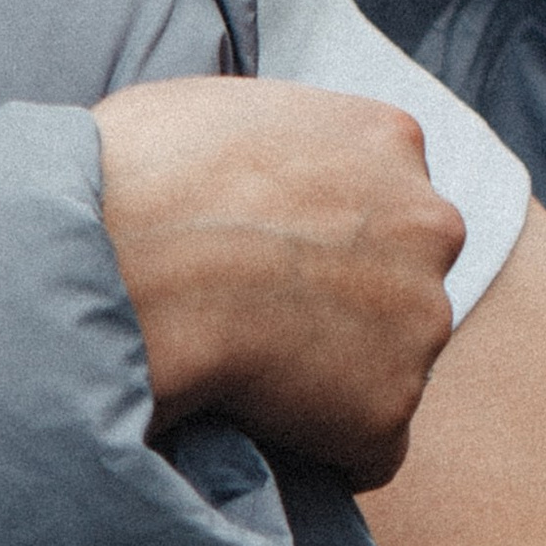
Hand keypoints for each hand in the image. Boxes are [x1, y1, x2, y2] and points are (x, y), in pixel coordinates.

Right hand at [94, 77, 462, 485]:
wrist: (117, 266)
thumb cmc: (136, 175)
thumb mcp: (215, 107)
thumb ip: (276, 138)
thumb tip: (262, 169)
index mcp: (386, 137)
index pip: (386, 191)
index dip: (323, 224)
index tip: (272, 243)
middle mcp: (429, 223)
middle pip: (405, 273)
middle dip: (349, 293)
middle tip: (261, 302)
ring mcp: (421, 321)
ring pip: (388, 358)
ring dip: (331, 365)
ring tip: (243, 352)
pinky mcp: (390, 411)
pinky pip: (363, 439)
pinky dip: (317, 436)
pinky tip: (251, 403)